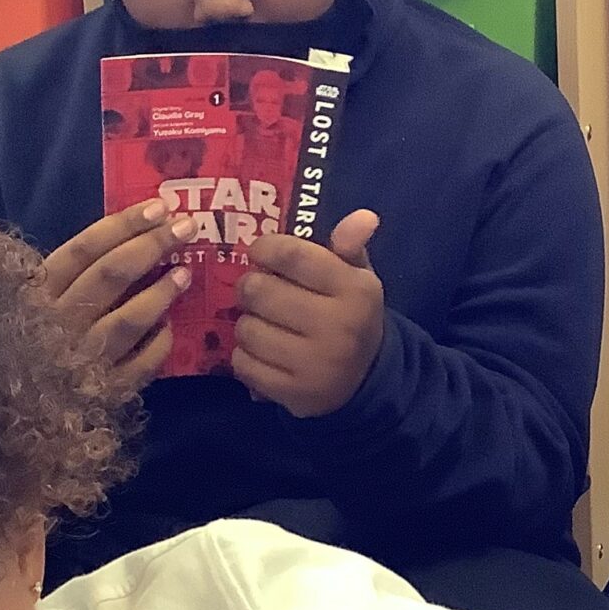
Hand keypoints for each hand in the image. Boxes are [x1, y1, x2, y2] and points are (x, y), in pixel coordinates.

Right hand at [40, 199, 194, 394]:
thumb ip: (76, 272)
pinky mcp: (102, 390)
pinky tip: (170, 326)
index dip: (123, 226)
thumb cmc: (35, 336)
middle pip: (109, 275)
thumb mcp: (41, 297)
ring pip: (127, 320)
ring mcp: (80, 358)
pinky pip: (139, 364)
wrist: (17, 405)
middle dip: (151, 246)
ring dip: (160, 293)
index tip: (159, 207)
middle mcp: (58, 322)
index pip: (84, 249)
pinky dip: (158, 344)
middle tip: (187, 227)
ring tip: (185, 272)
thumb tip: (133, 235)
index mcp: (38, 292)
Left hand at [233, 210, 386, 417]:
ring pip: (247, 329)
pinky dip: (245, 356)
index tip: (260, 252)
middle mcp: (338, 327)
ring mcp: (315, 364)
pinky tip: (262, 352)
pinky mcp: (294, 394)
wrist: (366, 380)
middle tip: (256, 290)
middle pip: (261, 292)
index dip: (266, 248)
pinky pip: (243, 365)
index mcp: (355, 291)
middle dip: (251, 286)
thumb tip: (364, 216)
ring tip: (262, 322)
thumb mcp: (357, 277)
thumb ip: (350, 245)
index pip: (294, 256)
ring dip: (247, 322)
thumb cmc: (350, 315)